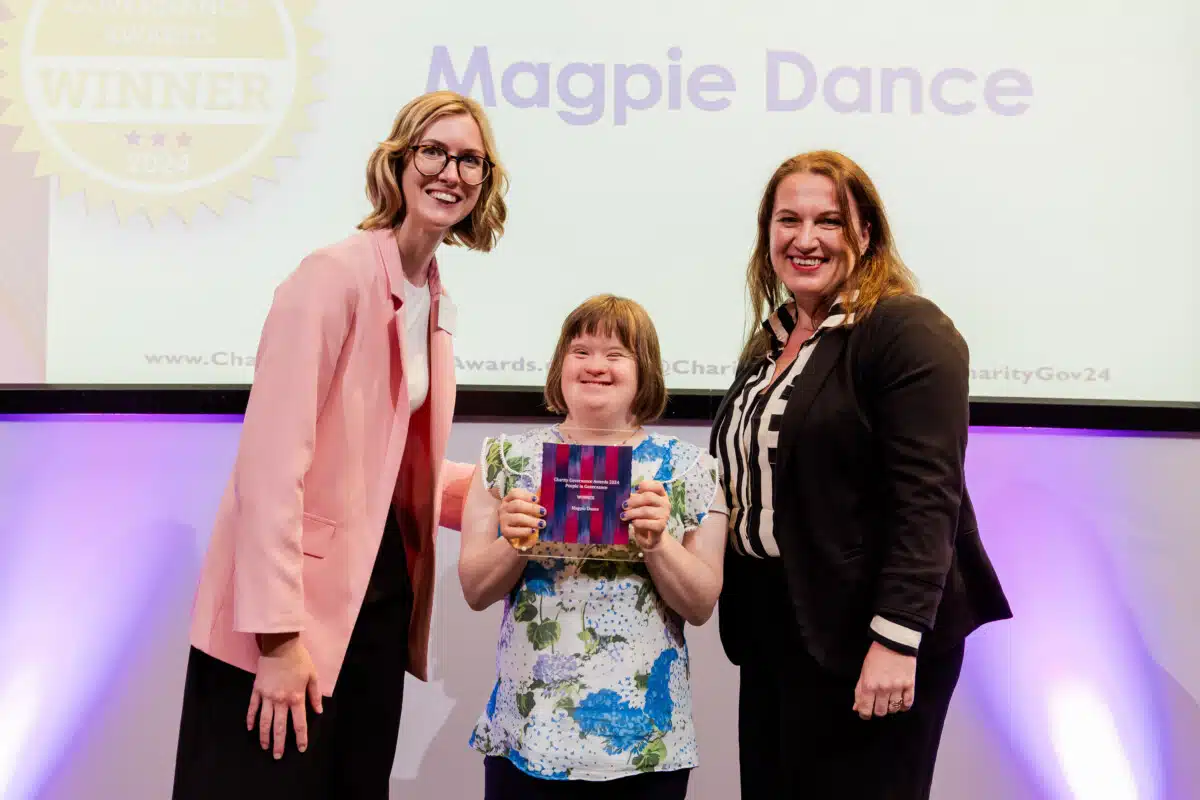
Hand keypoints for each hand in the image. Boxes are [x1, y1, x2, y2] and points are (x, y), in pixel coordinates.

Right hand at [247, 634, 322, 758]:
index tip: (301, 748)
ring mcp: (266, 696)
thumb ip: (315, 695)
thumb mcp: (313, 675)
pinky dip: (250, 719)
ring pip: (264, 721)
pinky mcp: (256, 690)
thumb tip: (318, 711)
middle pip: (279, 727)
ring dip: (264, 736)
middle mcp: (280, 700)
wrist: (280, 645)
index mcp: (296, 697)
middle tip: (277, 756)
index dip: (300, 737)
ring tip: (265, 747)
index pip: (299, 723)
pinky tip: (250, 728)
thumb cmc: (299, 659)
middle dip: (279, 743)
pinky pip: (252, 708)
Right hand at [498, 487, 544, 550]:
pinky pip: (515, 531)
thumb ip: (534, 502)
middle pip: (517, 505)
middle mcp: (504, 508)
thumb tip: (546, 495)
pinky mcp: (504, 531)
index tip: (537, 499)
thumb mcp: (528, 509)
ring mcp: (503, 519)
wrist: (516, 536)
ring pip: (517, 518)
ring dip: (531, 520)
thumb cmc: (524, 519)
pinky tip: (533, 531)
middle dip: (532, 508)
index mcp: (509, 499)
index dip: (526, 495)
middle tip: (544, 512)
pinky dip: (525, 531)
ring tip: (542, 524)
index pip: (514, 493)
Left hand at [623, 481, 670, 551]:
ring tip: (623, 516)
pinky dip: (638, 522)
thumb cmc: (644, 518)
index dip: (646, 485)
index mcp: (661, 495)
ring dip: (632, 513)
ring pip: (646, 510)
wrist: (651, 537)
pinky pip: (647, 523)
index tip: (635, 488)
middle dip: (634, 501)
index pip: (657, 486)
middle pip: (649, 497)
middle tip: (623, 506)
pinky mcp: (661, 526)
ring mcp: (665, 515)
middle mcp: (665, 503)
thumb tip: (626, 495)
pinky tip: (632, 523)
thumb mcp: (640, 506)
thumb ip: (636, 499)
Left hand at [853, 641, 915, 719]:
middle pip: (880, 712)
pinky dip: (903, 706)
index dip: (865, 714)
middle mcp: (882, 689)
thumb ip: (859, 690)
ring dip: (890, 707)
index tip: (866, 712)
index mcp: (868, 685)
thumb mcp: (863, 671)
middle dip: (877, 710)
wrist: (894, 642)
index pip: (865, 710)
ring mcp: (897, 688)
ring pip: (893, 709)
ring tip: (889, 700)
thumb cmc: (876, 656)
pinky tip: (900, 701)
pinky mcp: (910, 685)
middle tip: (878, 704)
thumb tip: (856, 707)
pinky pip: (907, 703)